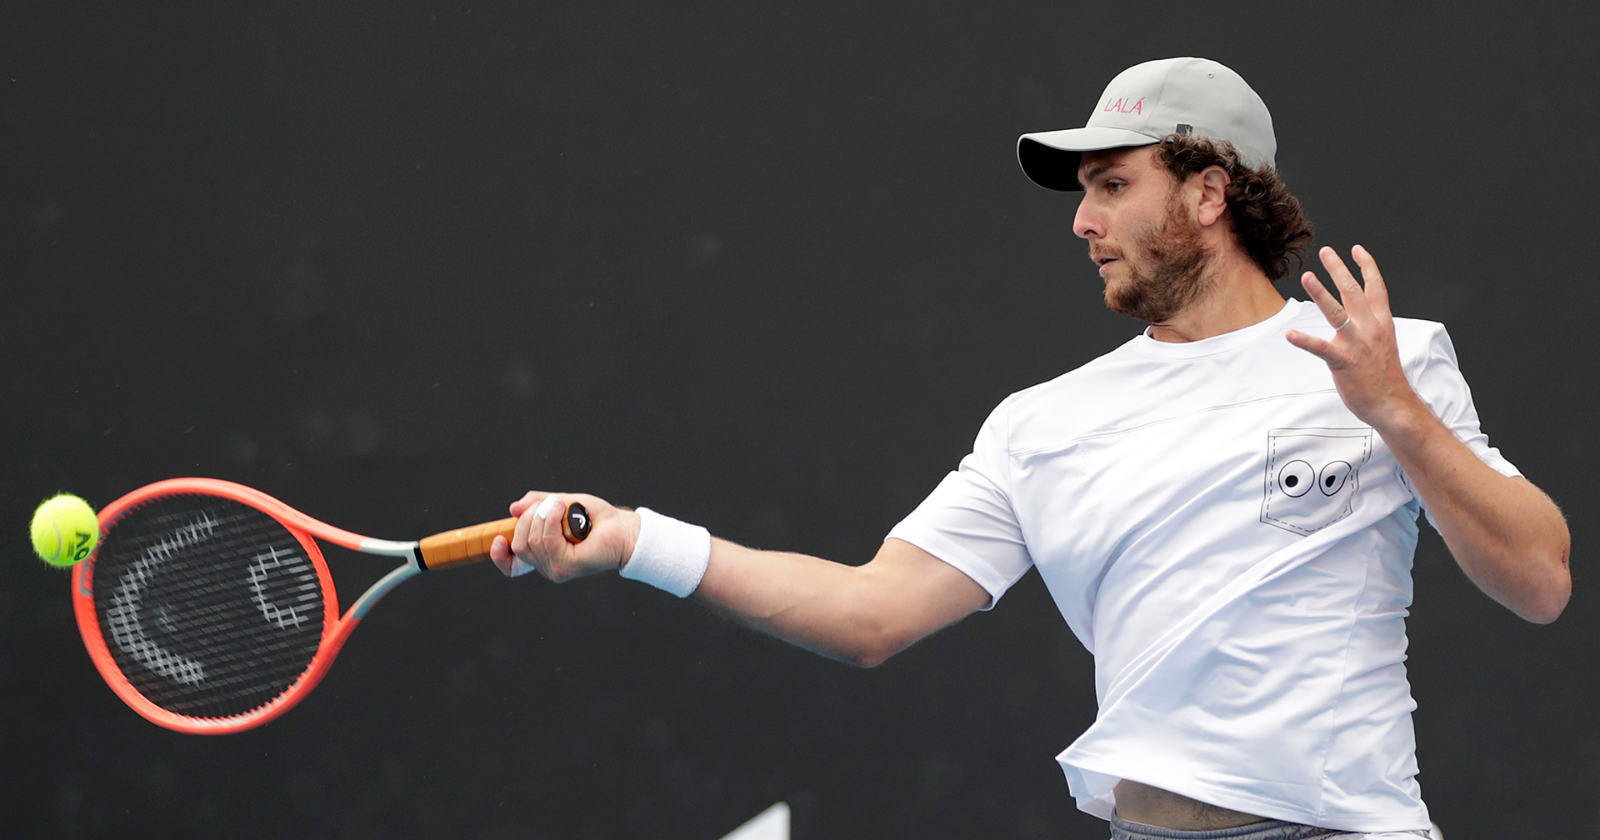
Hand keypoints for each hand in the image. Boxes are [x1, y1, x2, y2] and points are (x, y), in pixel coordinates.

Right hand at [487, 491, 639, 581]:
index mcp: (543, 555)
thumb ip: (538, 504)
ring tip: (561, 504)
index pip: (511, 566)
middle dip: (528, 518)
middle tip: (551, 505)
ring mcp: (556, 569)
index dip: (498, 555)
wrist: (625, 529)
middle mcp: (547, 566)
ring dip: (543, 515)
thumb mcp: (562, 504)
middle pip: (518, 544)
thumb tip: (513, 509)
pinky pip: (547, 540)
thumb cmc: (597, 518)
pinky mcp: (566, 566)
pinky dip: (552, 519)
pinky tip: (563, 508)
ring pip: (531, 541)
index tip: (497, 538)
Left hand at [1285, 245, 1425, 430]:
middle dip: (1339, 269)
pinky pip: (1321, 348)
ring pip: (1337, 312)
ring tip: (1307, 276)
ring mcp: (1357, 345)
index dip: (1367, 266)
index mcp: (1382, 323)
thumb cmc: (1384, 376)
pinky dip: (1304, 341)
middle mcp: (1371, 329)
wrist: (1392, 403)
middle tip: (1326, 251)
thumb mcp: (1383, 343)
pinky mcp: (1343, 362)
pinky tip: (1289, 334)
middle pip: (1353, 292)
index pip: (1376, 288)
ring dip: (1320, 293)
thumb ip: (1369, 326)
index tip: (1357, 249)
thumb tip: (1358, 315)